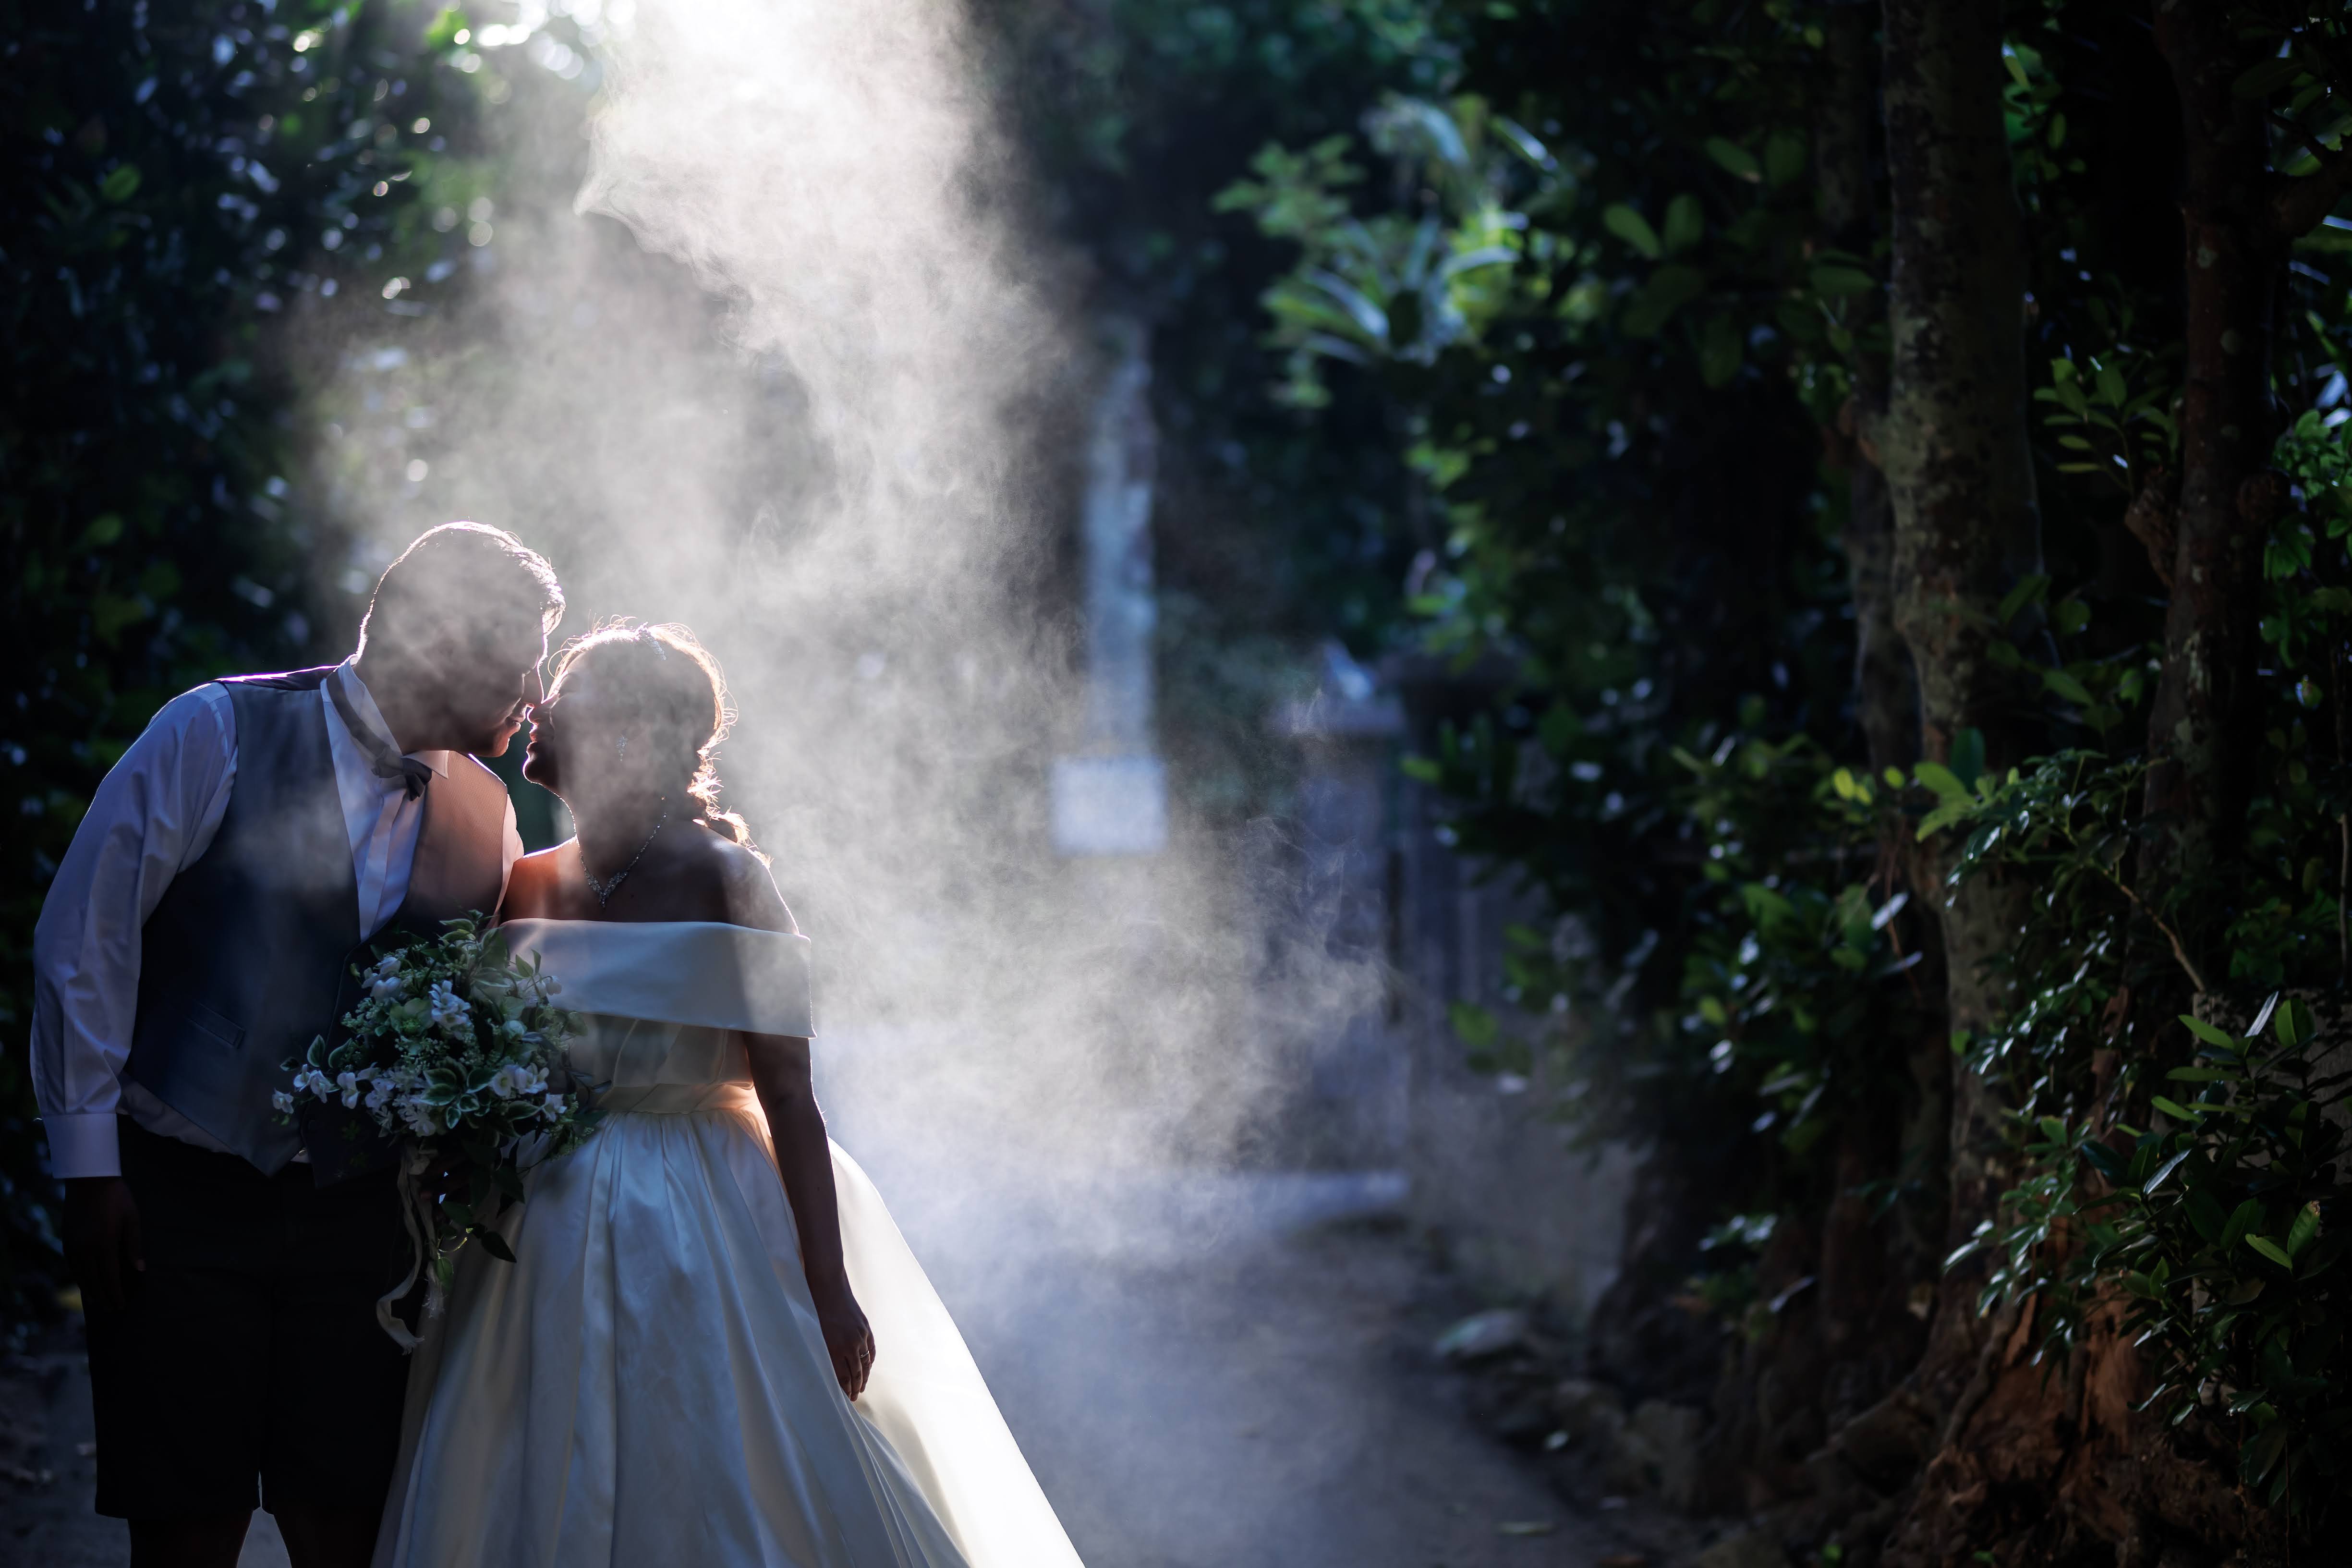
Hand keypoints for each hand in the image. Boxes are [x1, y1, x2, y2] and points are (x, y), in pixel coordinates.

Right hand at [63, 1177, 142, 1313]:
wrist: (89, 1180)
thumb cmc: (117, 1197)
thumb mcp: (132, 1219)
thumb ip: (134, 1246)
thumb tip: (140, 1270)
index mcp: (104, 1245)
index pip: (110, 1278)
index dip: (115, 1294)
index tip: (121, 1306)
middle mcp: (86, 1249)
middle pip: (94, 1281)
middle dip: (103, 1297)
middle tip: (112, 1309)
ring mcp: (73, 1245)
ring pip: (80, 1275)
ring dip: (90, 1290)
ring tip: (99, 1301)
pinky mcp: (66, 1239)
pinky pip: (72, 1265)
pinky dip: (79, 1277)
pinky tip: (85, 1282)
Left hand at [811, 1276, 874, 1399]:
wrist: (829, 1286)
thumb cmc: (815, 1311)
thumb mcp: (815, 1336)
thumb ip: (824, 1354)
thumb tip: (829, 1372)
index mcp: (835, 1348)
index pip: (844, 1378)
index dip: (845, 1390)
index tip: (844, 1399)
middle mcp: (850, 1344)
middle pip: (857, 1373)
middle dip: (855, 1388)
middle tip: (853, 1398)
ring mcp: (860, 1336)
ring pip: (866, 1364)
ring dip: (864, 1377)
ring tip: (861, 1387)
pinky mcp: (866, 1328)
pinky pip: (871, 1350)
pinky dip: (870, 1361)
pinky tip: (867, 1368)